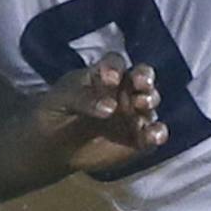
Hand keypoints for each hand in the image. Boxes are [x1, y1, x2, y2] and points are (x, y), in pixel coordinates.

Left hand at [40, 54, 165, 175]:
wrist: (54, 146)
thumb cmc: (56, 112)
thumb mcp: (62, 100)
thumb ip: (84, 100)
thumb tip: (110, 108)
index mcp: (104, 74)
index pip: (114, 63)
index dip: (115, 68)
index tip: (110, 78)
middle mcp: (124, 90)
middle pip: (142, 77)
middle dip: (144, 78)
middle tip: (141, 84)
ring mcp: (133, 113)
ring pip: (149, 103)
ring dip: (149, 102)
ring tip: (142, 106)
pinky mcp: (139, 139)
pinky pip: (153, 134)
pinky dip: (157, 133)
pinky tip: (153, 136)